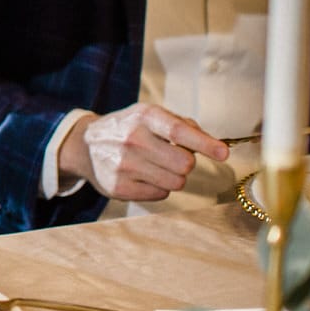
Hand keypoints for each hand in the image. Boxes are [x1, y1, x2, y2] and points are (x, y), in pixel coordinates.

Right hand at [59, 104, 229, 201]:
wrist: (86, 144)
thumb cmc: (129, 128)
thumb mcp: (151, 116)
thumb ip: (184, 126)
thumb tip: (215, 145)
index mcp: (143, 116)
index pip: (178, 132)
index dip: (204, 144)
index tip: (223, 153)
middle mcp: (131, 140)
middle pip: (184, 164)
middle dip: (185, 163)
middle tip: (172, 157)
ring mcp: (123, 165)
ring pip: (175, 183)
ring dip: (172, 176)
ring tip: (154, 166)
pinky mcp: (118, 187)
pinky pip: (160, 195)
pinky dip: (157, 187)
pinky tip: (142, 176)